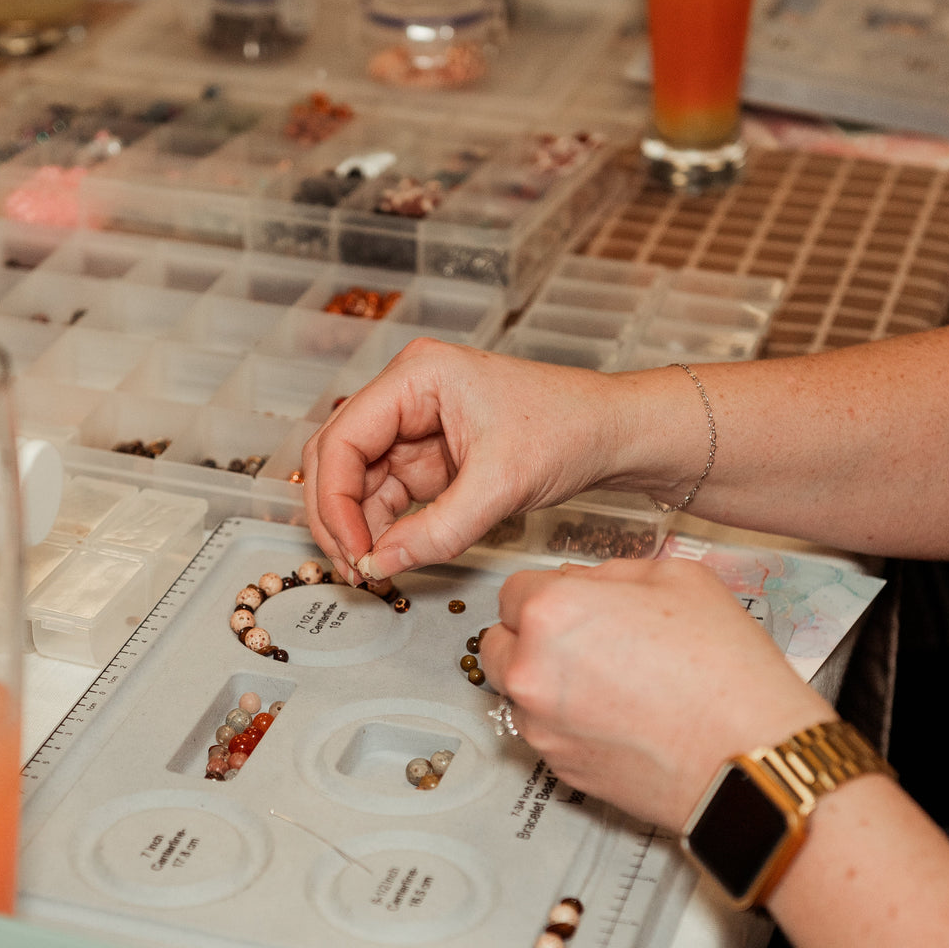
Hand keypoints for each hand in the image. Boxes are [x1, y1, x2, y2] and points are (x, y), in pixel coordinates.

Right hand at [300, 338, 607, 584]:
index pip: (344, 438)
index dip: (336, 500)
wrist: (612, 433)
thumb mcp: (500, 486)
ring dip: (357, 527)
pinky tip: (388, 557)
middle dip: (338, 515)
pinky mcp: (428, 457)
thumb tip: (381, 564)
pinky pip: (387, 495)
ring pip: (358, 481)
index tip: (352, 549)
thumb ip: (437, 531)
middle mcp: (407, 394)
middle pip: (338, 457)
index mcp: (416, 376)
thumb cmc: (569, 428)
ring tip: (369, 571)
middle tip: (352, 565)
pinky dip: (382, 528)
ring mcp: (414, 426)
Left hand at [478, 558, 835, 830]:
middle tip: (581, 639)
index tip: (568, 601)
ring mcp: (540, 725)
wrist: (749, 757)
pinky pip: (544, 732)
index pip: (513, 591)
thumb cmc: (725, 672)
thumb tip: (585, 581)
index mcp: (552, 612)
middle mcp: (531, 670)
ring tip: (607, 680)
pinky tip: (616, 715)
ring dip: (545, 681)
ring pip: (517, 692)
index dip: (546, 592)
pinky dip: (567, 722)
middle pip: (496, 643)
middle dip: (529, 636)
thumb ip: (613, 572)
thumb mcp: (679, 578)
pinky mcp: (558, 767)